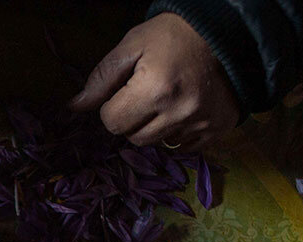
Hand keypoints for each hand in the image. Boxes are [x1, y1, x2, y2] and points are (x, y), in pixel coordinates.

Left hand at [69, 13, 239, 150]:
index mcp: (155, 88)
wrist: (227, 32)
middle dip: (132, 119)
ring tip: (166, 99)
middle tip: (145, 94)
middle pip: (134, 138)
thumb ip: (102, 77)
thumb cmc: (174, 35)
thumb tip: (74, 106)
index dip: (112, 107)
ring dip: (154, 127)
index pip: (112, 122)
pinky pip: (184, 147)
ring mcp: (201, 123)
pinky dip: (178, 133)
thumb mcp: (133, 45)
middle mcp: (179, 111)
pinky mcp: (217, 129)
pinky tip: (183, 108)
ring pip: (158, 144)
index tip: (124, 91)